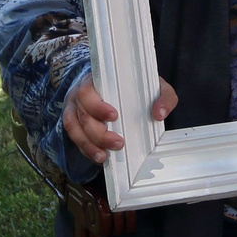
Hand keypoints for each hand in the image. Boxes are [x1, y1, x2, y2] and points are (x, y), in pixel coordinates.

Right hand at [60, 75, 178, 164]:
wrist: (116, 84)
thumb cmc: (133, 84)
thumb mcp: (152, 85)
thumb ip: (163, 96)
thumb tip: (159, 114)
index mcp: (95, 80)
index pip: (87, 92)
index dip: (97, 106)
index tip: (114, 116)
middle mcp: (79, 94)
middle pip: (82, 115)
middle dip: (98, 133)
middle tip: (118, 143)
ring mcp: (74, 108)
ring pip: (74, 128)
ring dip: (88, 145)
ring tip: (104, 156)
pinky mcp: (74, 123)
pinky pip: (75, 138)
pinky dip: (86, 149)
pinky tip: (99, 156)